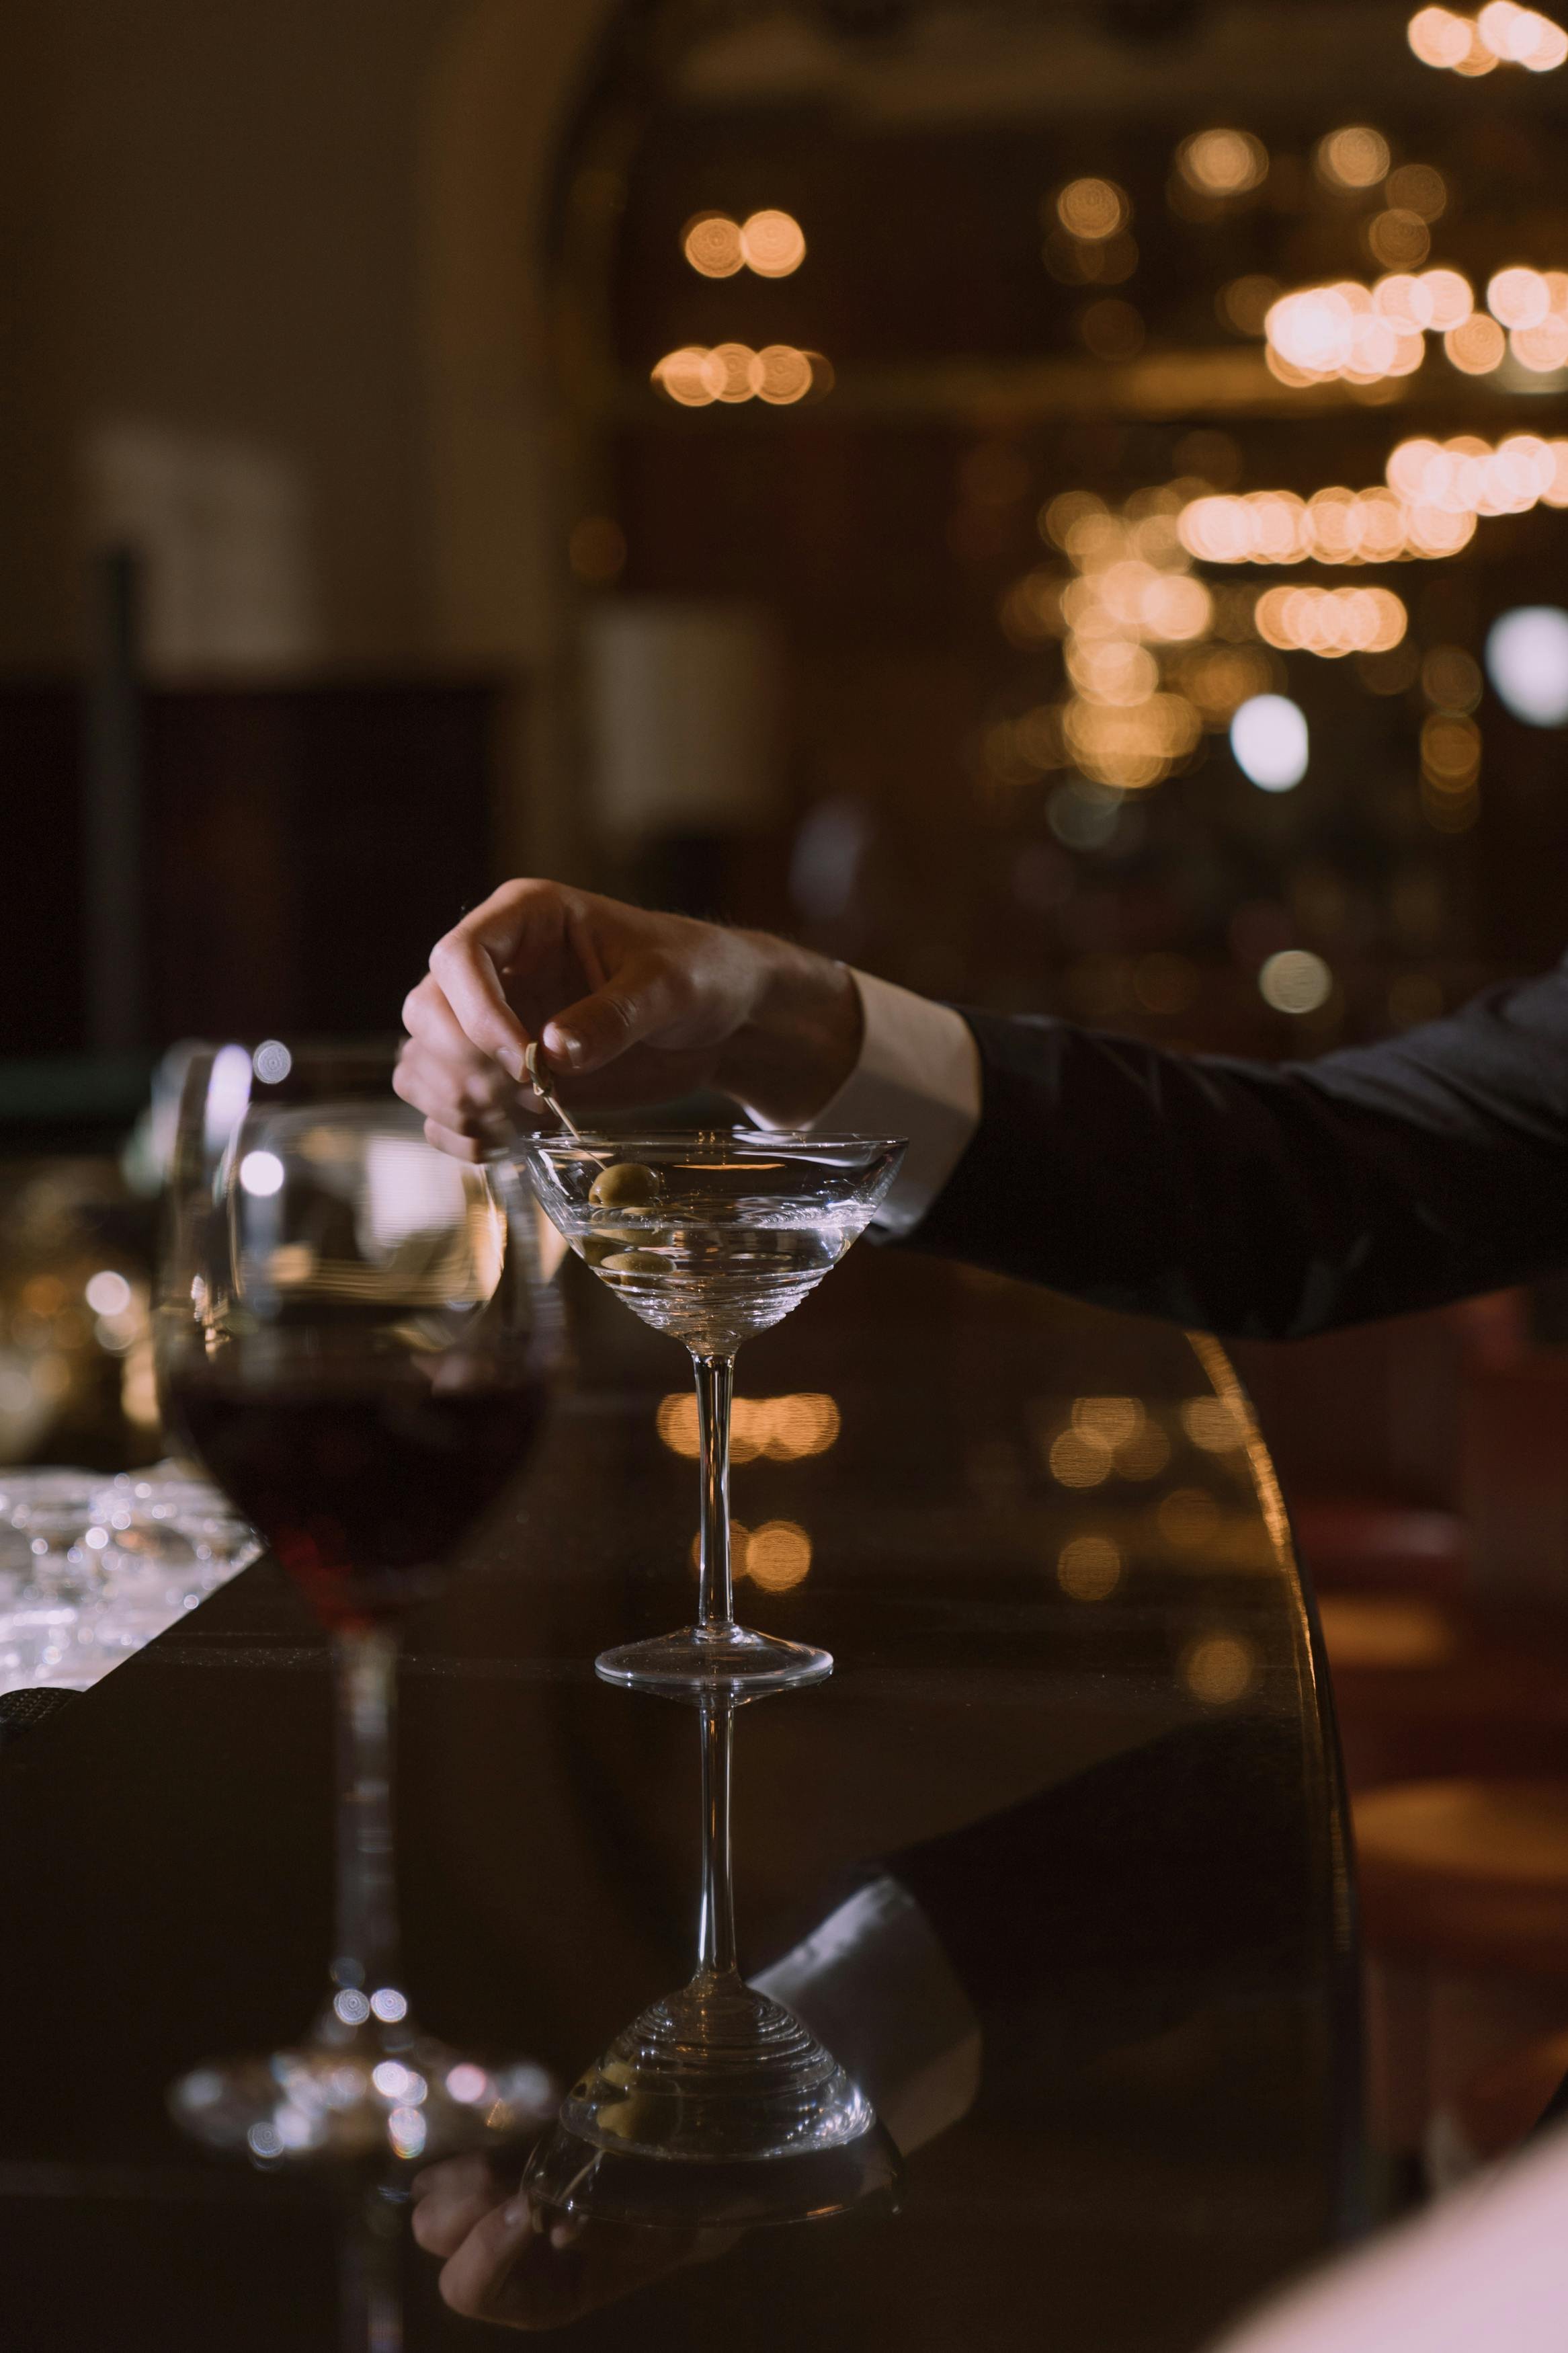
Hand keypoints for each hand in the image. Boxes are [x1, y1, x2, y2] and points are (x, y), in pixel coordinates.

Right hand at [395, 881, 860, 1159]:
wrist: (719, 1020)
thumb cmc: (699, 975)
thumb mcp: (671, 986)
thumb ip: (616, 1015)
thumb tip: (555, 1052)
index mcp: (526, 918)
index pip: (459, 956)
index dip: (478, 1014)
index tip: (526, 1060)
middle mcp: (495, 966)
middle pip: (427, 1012)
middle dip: (467, 1066)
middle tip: (531, 1100)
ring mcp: (491, 1020)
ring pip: (422, 1059)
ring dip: (457, 1102)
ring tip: (522, 1123)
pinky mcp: (499, 1069)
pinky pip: (440, 1101)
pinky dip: (457, 1130)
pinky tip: (503, 1144)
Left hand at [410, 2153, 736, 2329]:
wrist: (685, 2186)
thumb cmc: (674, 2220)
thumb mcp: (658, 2234)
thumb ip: (612, 2235)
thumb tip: (561, 2230)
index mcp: (536, 2298)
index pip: (469, 2287)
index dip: (488, 2244)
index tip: (532, 2203)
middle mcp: (503, 2264)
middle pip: (434, 2238)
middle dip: (467, 2204)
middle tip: (523, 2177)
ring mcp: (494, 2216)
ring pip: (432, 2201)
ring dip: (465, 2175)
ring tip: (516, 2159)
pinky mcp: (501, 2171)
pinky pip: (455, 2163)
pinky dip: (471, 2151)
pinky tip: (512, 2139)